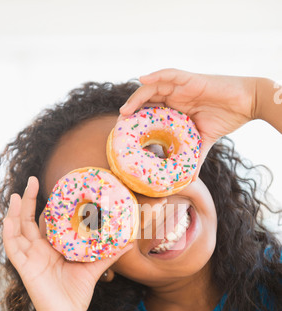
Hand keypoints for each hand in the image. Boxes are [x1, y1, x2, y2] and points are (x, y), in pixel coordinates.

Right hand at [3, 176, 132, 310]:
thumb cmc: (77, 294)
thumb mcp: (93, 269)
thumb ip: (109, 254)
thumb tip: (130, 241)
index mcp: (52, 248)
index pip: (46, 223)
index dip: (47, 206)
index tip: (56, 187)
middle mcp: (39, 250)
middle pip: (28, 220)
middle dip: (28, 200)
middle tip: (32, 179)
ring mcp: (30, 258)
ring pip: (17, 230)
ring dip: (14, 212)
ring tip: (16, 194)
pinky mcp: (25, 268)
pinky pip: (13, 249)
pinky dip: (9, 234)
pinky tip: (9, 220)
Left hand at [120, 68, 257, 178]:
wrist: (247, 104)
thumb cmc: (226, 118)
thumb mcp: (205, 142)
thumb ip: (195, 158)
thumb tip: (190, 181)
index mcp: (176, 108)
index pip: (150, 112)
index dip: (137, 121)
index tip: (124, 134)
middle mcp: (175, 96)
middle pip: (146, 100)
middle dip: (131, 111)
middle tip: (119, 125)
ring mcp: (182, 86)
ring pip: (153, 87)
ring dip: (137, 97)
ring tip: (125, 111)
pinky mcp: (191, 79)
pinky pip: (170, 74)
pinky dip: (156, 76)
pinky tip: (143, 80)